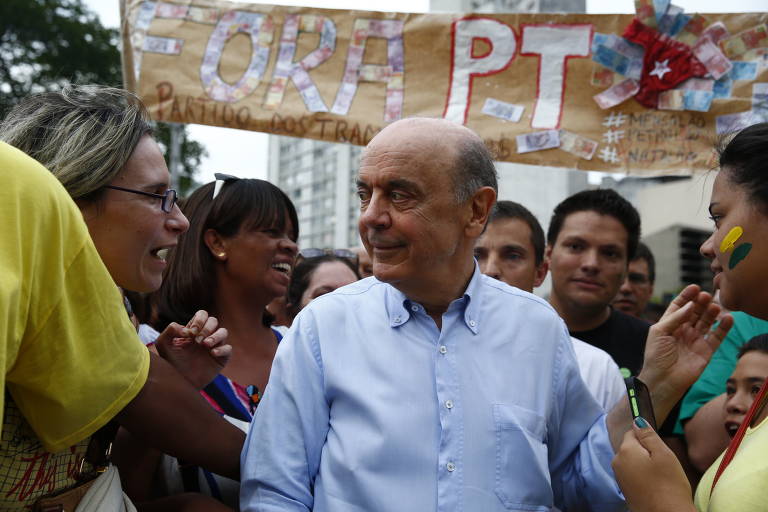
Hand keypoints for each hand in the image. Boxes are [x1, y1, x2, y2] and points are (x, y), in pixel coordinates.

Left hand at [155, 310, 230, 388]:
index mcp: (193, 331)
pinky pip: (228, 348)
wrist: (179, 383)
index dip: (199, 320)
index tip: (190, 333)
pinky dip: (222, 349)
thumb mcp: (163, 345)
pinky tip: (212, 353)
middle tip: (197, 341)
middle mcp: (205, 336)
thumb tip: (185, 328)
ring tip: (205, 344)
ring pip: (224, 331)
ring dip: (215, 336)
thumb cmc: (171, 364)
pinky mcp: (221, 358)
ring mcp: (214, 347)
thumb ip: (169, 331)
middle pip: (213, 321)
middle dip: (206, 328)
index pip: (202, 315)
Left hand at [612, 419, 695, 511]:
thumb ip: (648, 435)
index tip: (659, 448)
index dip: (646, 437)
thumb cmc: (668, 485)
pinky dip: (641, 475)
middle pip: (630, 447)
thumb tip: (637, 420)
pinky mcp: (624, 489)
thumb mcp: (663, 454)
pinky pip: (631, 473)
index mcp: (625, 450)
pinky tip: (653, 483)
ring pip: (631, 460)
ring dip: (643, 463)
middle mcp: (616, 461)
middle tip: (661, 463)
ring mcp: (618, 476)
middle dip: (644, 451)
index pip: (632, 432)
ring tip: (659, 475)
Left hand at [639, 285, 732, 415]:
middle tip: (706, 295)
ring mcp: (695, 340)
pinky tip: (728, 318)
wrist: (663, 379)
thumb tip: (690, 305)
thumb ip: (675, 318)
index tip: (694, 287)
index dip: (686, 296)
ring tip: (715, 306)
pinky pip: (717, 336)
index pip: (679, 306)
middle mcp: (683, 330)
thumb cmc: (656, 355)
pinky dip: (723, 327)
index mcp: (669, 324)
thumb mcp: (659, 332)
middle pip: (695, 312)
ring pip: (707, 322)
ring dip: (711, 313)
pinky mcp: (706, 351)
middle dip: (700, 302)